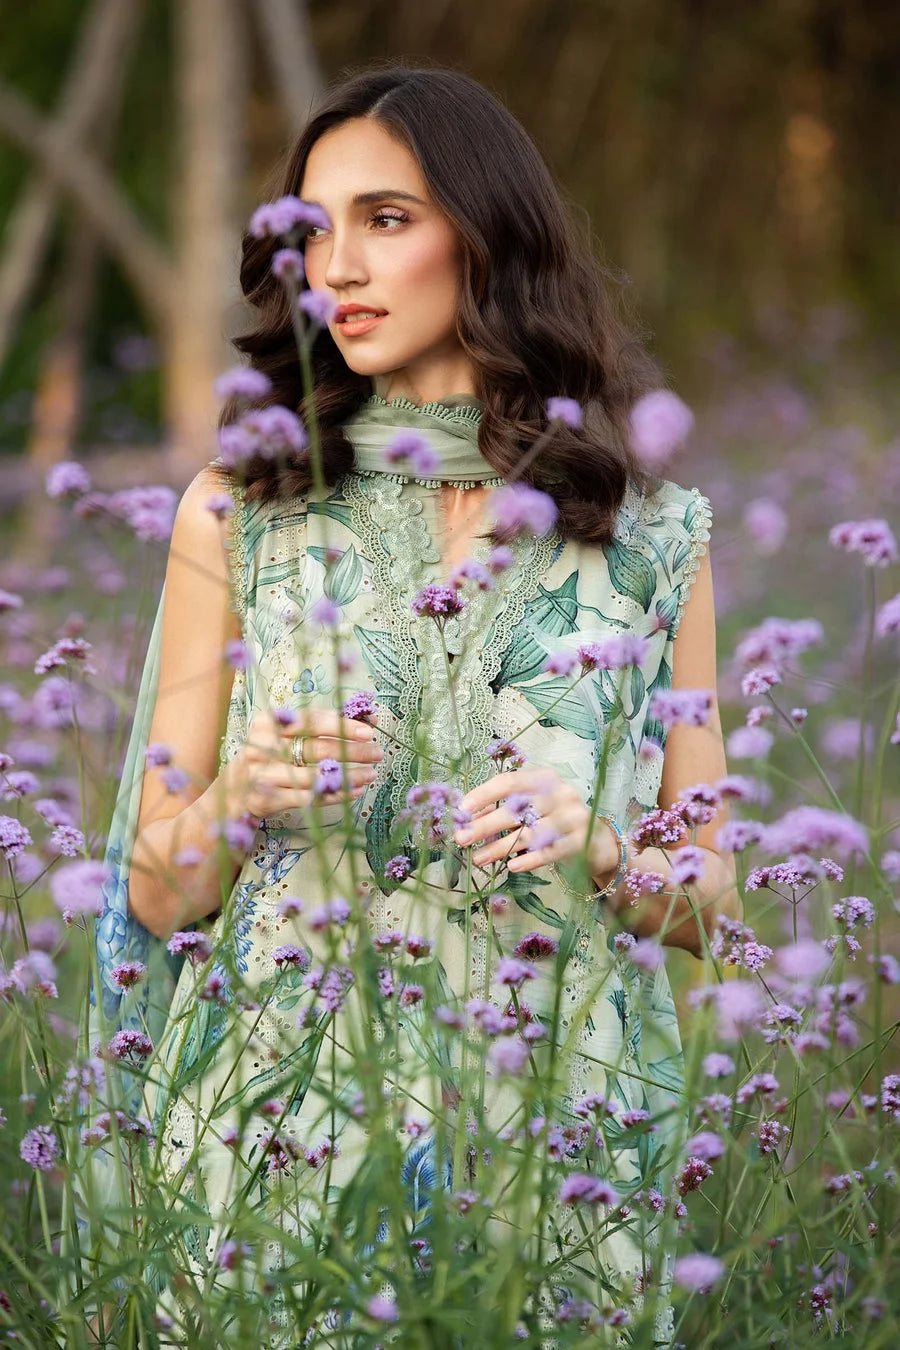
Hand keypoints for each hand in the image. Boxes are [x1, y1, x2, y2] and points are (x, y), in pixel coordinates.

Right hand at [219, 708, 384, 818]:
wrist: (235, 787)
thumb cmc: (272, 753)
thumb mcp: (289, 733)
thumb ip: (324, 724)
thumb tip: (370, 717)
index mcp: (268, 721)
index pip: (310, 720)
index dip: (341, 725)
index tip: (369, 732)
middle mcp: (262, 745)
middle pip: (315, 748)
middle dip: (351, 751)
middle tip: (378, 753)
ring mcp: (262, 774)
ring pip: (313, 776)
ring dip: (348, 776)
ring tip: (371, 775)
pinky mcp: (266, 799)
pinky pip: (308, 798)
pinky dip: (334, 795)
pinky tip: (354, 792)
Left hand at [452, 768, 620, 882]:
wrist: (598, 842)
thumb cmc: (556, 820)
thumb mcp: (533, 808)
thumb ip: (506, 809)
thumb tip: (468, 819)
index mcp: (545, 778)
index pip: (509, 781)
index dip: (483, 794)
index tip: (461, 809)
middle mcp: (560, 793)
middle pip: (516, 809)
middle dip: (485, 825)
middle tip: (462, 838)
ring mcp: (573, 817)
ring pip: (529, 833)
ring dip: (500, 847)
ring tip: (478, 859)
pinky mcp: (581, 841)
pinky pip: (550, 852)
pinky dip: (529, 859)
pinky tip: (511, 866)